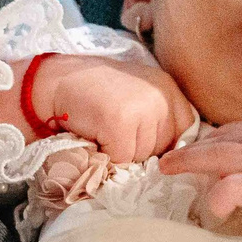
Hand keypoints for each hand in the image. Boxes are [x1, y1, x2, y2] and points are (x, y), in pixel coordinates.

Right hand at [29, 53, 196, 162]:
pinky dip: (105, 155)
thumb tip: (174, 160)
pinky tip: (94, 134)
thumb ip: (159, 119)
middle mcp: (161, 95)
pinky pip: (122, 159)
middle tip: (113, 129)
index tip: (139, 139)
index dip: (163, 144)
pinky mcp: (120, 122)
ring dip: (121, 153)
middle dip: (139, 149)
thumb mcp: (137, 96)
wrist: (56, 82)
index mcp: (168, 88)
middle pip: (164, 150)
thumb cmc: (94, 93)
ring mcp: (142, 108)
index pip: (185, 132)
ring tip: (103, 130)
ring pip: (142, 157)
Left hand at [159, 118, 241, 237]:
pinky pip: (229, 188)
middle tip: (174, 158)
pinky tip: (213, 207)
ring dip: (188, 161)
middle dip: (196, 147)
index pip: (241, 129)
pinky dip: (218, 197)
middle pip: (222, 138)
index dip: (218, 139)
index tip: (203, 147)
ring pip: (215, 155)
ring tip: (168, 168)